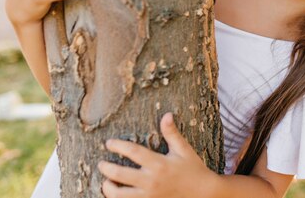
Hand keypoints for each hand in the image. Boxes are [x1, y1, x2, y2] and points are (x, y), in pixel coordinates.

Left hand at [99, 112, 220, 197]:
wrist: (203, 193)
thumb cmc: (193, 168)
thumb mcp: (183, 149)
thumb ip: (172, 133)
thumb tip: (167, 114)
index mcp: (159, 164)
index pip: (133, 152)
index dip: (118, 146)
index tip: (109, 143)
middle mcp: (151, 180)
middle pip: (120, 174)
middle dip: (107, 168)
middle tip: (101, 163)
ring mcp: (150, 195)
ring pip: (120, 195)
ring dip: (109, 188)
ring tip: (106, 182)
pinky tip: (117, 194)